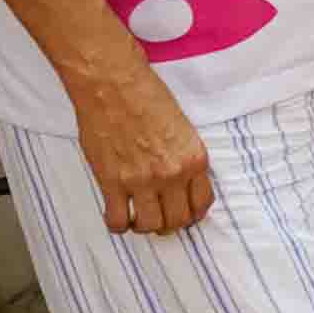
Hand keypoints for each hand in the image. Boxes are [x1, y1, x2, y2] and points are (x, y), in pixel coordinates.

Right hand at [68, 57, 214, 236]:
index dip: (192, 213)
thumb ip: (183, 158)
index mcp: (194, 159)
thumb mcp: (182, 128)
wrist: (113, 86)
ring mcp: (141, 181)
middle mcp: (172, 174)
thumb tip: (179, 182)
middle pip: (176, 220)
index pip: (201, 203)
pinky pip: (117, 220)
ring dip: (144, 226)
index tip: (184, 212)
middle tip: (159, 217)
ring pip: (149, 226)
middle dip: (169, 224)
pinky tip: (117, 215)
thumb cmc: (147, 98)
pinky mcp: (112, 182)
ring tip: (137, 216)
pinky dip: (118, 225)